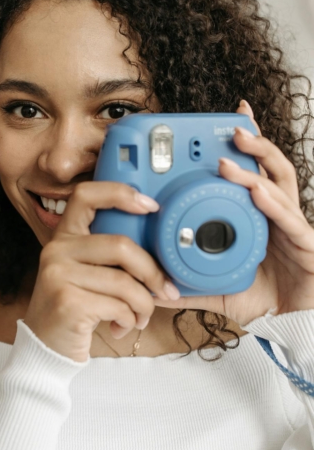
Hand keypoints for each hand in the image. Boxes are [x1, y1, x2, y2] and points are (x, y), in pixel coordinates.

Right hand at [23, 182, 178, 361]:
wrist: (45, 348)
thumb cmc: (76, 308)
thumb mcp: (85, 273)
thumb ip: (110, 256)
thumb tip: (162, 250)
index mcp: (63, 236)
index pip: (85, 195)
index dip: (120, 193)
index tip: (150, 205)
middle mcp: (56, 250)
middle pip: (120, 245)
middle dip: (152, 271)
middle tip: (165, 290)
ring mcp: (59, 276)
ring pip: (125, 282)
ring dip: (144, 305)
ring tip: (140, 317)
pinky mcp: (68, 303)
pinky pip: (119, 306)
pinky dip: (130, 320)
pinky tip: (121, 327)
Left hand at [151, 99, 313, 326]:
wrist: (292, 326)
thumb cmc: (261, 297)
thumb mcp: (216, 287)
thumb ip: (185, 283)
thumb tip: (150, 285)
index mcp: (259, 216)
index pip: (254, 172)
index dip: (246, 147)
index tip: (229, 123)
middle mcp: (277, 214)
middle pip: (271, 167)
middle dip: (255, 143)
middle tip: (233, 127)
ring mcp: (293, 227)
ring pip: (280, 186)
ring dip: (255, 168)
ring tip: (229, 160)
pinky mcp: (306, 245)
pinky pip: (291, 221)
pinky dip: (273, 205)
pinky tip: (257, 193)